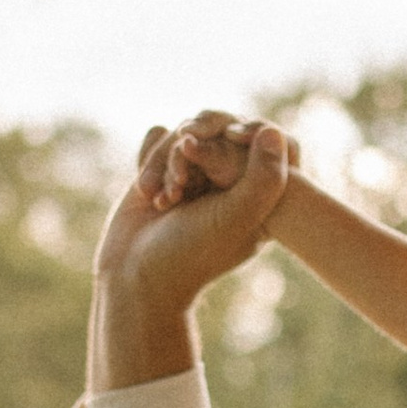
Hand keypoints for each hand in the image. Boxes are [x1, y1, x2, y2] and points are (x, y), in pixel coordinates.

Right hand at [90, 119, 293, 387]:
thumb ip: (263, 177)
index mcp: (259, 195)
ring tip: (163, 200)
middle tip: (180, 184)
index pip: (264, 141)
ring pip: (186, 133)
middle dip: (195, 152)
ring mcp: (196, 174)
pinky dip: (151, 161)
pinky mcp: (164, 170)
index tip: (225, 144)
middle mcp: (229, 182)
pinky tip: (148, 193)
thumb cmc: (190, 253)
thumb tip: (273, 131)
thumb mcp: (237, 217)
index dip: (244, 134)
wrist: (133, 276)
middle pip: (221, 131)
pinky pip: (161, 138)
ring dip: (168, 162)